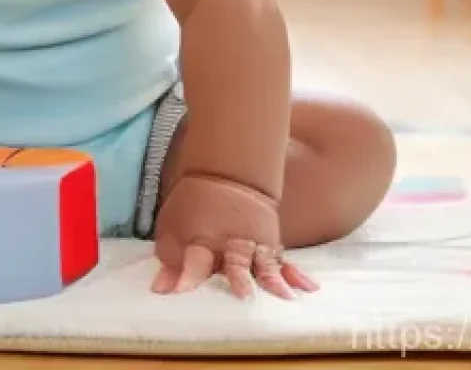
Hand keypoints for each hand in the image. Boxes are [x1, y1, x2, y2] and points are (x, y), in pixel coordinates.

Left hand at [152, 172, 317, 299]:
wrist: (224, 174)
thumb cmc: (193, 206)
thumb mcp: (171, 228)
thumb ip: (169, 262)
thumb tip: (160, 291)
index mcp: (201, 243)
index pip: (193, 263)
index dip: (186, 277)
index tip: (178, 292)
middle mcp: (229, 246)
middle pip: (235, 264)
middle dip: (238, 279)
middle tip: (244, 295)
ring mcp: (253, 245)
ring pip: (264, 264)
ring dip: (272, 280)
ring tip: (284, 297)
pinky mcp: (270, 245)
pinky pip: (284, 261)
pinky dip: (297, 274)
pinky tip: (309, 288)